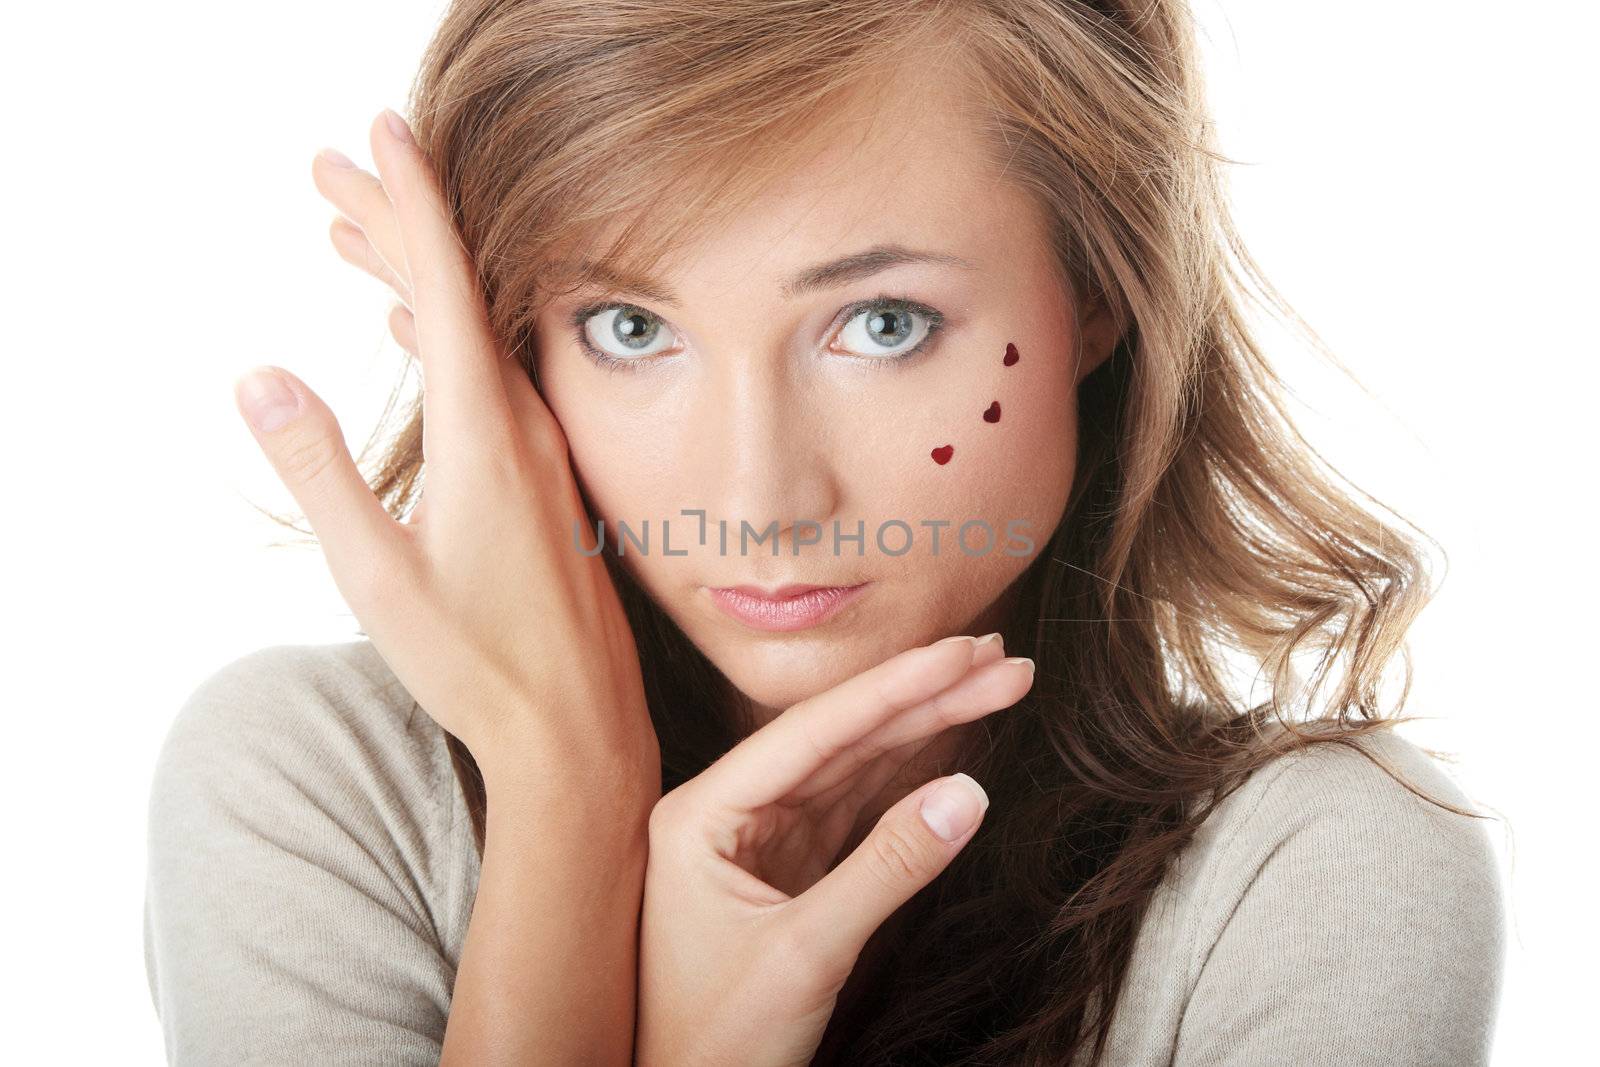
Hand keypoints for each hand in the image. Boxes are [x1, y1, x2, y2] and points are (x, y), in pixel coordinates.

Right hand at [233, 110, 656, 793]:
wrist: (578, 730)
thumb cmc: (478, 664)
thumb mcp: (377, 576)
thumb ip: (320, 473)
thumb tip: (259, 377)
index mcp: (485, 433)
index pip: (449, 283)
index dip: (414, 199)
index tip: (385, 131)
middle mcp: (524, 424)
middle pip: (456, 290)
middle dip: (393, 220)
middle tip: (328, 167)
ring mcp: (540, 449)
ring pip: (473, 330)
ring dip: (414, 274)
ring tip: (353, 229)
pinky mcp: (544, 479)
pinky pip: (490, 376)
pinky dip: (445, 334)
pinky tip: (417, 325)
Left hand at [636, 633, 1032, 1066]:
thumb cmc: (718, 1042)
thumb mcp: (807, 954)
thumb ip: (889, 868)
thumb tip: (972, 793)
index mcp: (703, 812)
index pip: (812, 732)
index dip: (895, 687)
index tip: (963, 652)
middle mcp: (728, 810)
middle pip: (841, 739)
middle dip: (924, 698)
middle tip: (1003, 660)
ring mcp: (762, 838)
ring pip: (856, 768)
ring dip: (926, 730)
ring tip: (995, 685)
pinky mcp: (792, 869)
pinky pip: (859, 810)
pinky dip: (911, 780)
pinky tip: (955, 746)